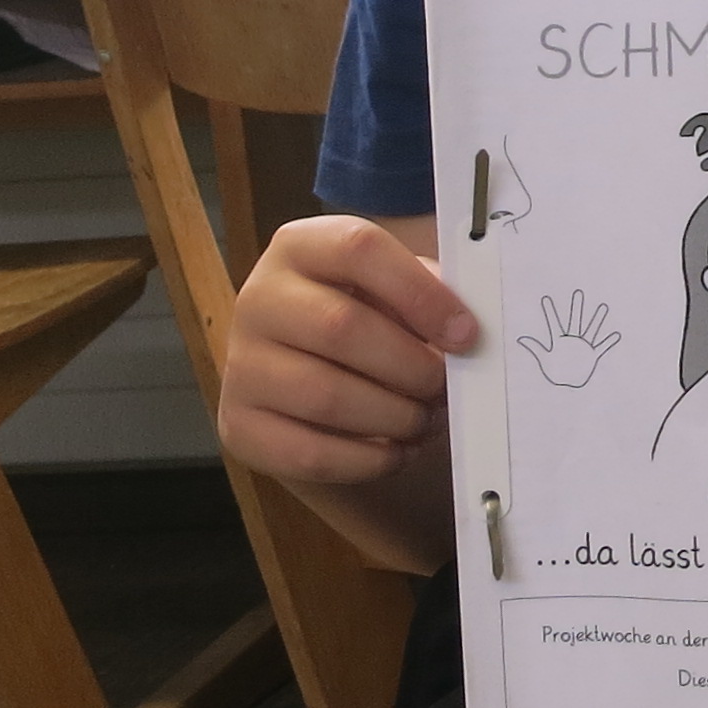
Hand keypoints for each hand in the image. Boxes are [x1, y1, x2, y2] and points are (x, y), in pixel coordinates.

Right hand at [220, 215, 473, 488]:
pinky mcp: (240, 426)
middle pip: (341, 327)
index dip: (420, 293)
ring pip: (326, 396)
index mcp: (300, 247)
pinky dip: (369, 460)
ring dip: (394, 416)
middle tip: (444, 388)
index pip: (358, 248)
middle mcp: (258, 299)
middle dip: (411, 366)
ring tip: (425, 420)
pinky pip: (311, 453)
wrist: (302, 379)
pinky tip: (396, 451)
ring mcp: (241, 364)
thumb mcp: (392, 292)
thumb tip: (465, 329)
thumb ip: (428, 295)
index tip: (466, 334)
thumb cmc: (366, 323)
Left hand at [516, 291, 617, 389]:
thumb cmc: (555, 374)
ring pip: (591, 329)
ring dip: (597, 319)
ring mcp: (583, 347)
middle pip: (575, 321)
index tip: (545, 298)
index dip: (548, 311)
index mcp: (558, 341)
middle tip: (578, 292)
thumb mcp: (544, 360)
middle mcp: (572, 340)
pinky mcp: (592, 356)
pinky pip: (602, 347)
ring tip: (603, 307)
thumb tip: (520, 339)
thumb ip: (534, 348)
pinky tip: (616, 334)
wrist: (568, 388)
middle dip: (576, 307)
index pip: (553, 323)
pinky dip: (609, 342)